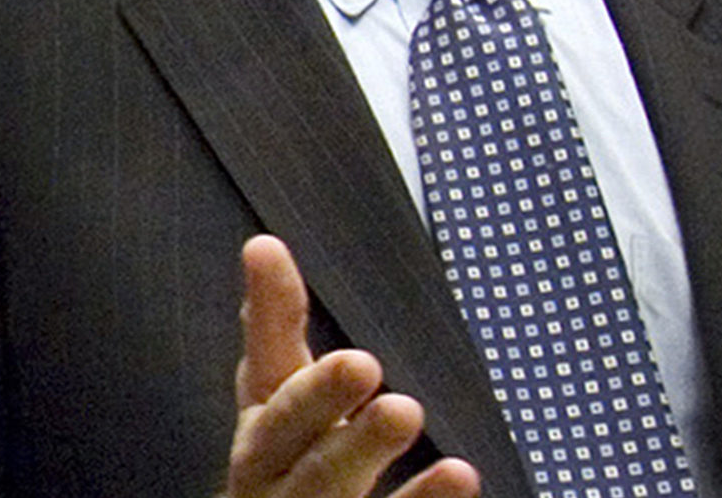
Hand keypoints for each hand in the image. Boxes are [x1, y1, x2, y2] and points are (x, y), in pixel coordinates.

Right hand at [226, 235, 478, 497]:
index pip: (263, 364)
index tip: (268, 250)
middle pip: (283, 435)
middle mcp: (271, 479)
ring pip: (320, 487)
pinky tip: (458, 475)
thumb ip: (278, 337)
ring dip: (358, 448)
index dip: (267, 311)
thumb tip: (264, 247)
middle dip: (315, 397)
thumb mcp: (284, 408)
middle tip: (362, 362)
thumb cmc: (287, 481)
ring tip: (404, 409)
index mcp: (264, 433)